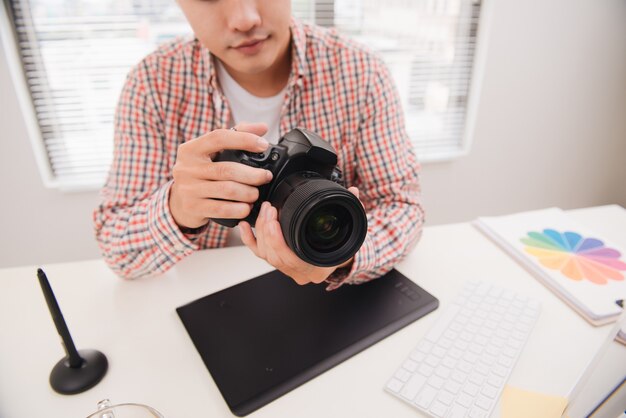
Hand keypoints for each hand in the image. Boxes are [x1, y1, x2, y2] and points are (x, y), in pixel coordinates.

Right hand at [169, 123, 272, 228]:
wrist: (179, 202)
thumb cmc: (201, 172)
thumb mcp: (211, 152)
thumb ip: (236, 135)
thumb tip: (262, 128)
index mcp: (191, 149)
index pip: (219, 137)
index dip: (244, 139)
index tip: (263, 145)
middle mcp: (186, 167)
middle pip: (227, 169)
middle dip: (253, 174)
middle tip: (266, 176)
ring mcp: (188, 189)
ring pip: (227, 190)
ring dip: (248, 193)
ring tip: (256, 193)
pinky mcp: (192, 207)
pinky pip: (222, 209)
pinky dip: (239, 209)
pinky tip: (247, 207)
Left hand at [239, 187, 360, 284]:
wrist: (339, 258)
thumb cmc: (343, 247)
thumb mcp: (350, 229)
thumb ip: (352, 209)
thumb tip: (353, 191)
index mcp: (314, 268)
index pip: (289, 258)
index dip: (277, 239)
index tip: (274, 218)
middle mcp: (298, 272)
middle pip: (273, 255)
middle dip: (267, 229)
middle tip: (269, 208)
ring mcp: (286, 268)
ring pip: (264, 253)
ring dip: (261, 231)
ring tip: (264, 211)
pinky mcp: (277, 261)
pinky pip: (258, 253)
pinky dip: (249, 239)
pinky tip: (244, 226)